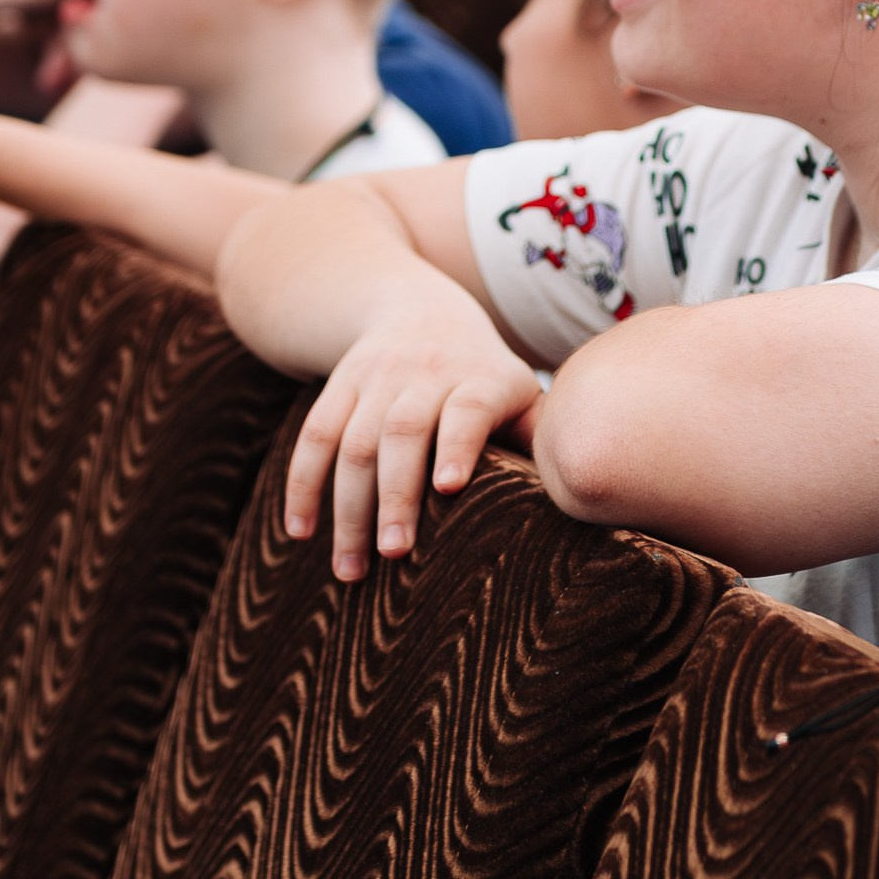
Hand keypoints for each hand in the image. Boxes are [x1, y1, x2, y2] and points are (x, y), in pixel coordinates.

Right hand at [283, 305, 541, 580]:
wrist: (419, 309)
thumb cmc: (483, 375)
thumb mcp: (519, 391)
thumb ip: (540, 436)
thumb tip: (578, 489)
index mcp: (481, 378)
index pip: (468, 407)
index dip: (459, 443)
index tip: (448, 487)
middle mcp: (426, 374)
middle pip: (403, 432)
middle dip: (395, 495)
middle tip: (393, 555)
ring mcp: (377, 378)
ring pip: (354, 442)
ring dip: (347, 508)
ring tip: (351, 569)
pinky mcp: (339, 386)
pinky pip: (315, 435)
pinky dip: (303, 484)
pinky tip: (300, 531)